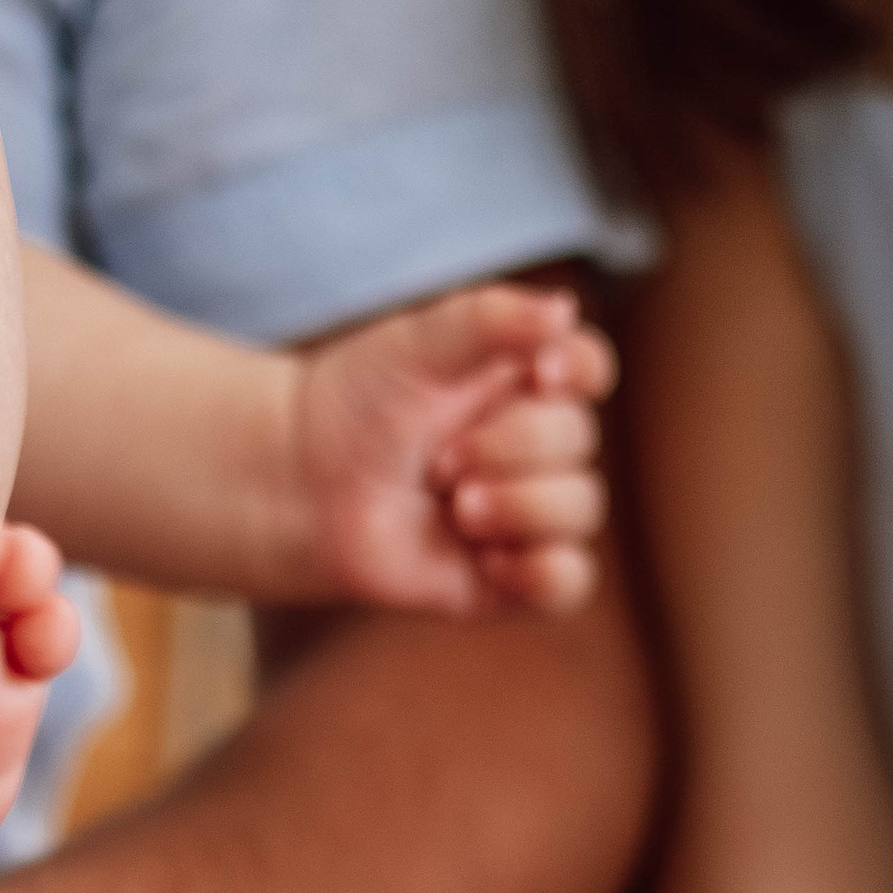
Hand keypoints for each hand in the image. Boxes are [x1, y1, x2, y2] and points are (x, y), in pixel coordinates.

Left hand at [292, 286, 615, 619]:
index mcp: (523, 380)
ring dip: (518, 505)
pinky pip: (569, 581)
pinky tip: (487, 558)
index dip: (579, 372)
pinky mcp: (511, 576)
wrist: (302, 485)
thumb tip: (566, 311)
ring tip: (454, 508)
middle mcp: (535, 444)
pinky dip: (540, 570)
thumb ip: (491, 318)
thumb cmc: (359, 404)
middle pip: (579, 439)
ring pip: (580, 509)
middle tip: (438, 460)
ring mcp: (528, 511)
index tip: (539, 372)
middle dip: (507, 446)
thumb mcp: (419, 342)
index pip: (590, 368)